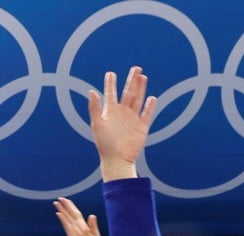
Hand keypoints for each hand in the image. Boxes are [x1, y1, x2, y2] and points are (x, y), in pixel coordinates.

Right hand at [54, 197, 99, 235]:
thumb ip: (93, 225)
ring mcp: (73, 229)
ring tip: (56, 203)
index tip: (67, 201)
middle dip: (65, 205)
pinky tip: (59, 213)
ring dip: (62, 209)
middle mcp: (76, 226)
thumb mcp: (95, 235)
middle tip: (60, 198)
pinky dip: (63, 219)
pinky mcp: (71, 234)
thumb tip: (92, 215)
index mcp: (83, 226)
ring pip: (67, 217)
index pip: (76, 213)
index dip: (72, 206)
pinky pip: (67, 225)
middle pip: (70, 213)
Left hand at [88, 66, 155, 180]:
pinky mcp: (142, 127)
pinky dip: (150, 106)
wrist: (117, 159)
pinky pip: (147, 114)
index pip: (111, 94)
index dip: (110, 84)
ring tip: (143, 77)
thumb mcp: (97, 124)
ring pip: (138, 100)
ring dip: (141, 88)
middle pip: (128, 93)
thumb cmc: (104, 144)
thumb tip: (91, 91)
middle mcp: (122, 113)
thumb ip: (94, 108)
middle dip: (132, 81)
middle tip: (136, 68)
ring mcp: (132, 119)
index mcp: (110, 112)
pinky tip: (152, 98)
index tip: (110, 73)